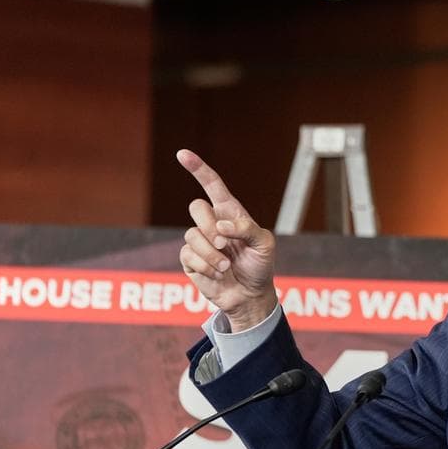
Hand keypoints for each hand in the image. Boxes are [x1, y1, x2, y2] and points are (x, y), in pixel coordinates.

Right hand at [177, 149, 278, 331]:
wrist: (250, 294)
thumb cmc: (260, 265)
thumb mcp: (264, 244)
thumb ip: (246, 229)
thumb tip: (221, 226)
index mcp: (231, 213)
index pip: (212, 185)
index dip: (198, 168)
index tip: (182, 154)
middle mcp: (212, 223)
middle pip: (196, 207)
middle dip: (210, 226)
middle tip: (225, 244)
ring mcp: (199, 240)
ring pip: (191, 234)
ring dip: (211, 253)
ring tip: (226, 266)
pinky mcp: (190, 259)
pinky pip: (188, 254)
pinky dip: (205, 265)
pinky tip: (218, 273)